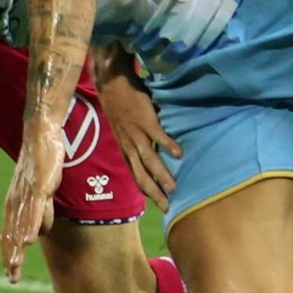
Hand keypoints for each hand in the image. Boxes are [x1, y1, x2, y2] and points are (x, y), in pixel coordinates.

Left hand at [0, 122, 63, 282]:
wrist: (39, 136)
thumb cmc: (39, 165)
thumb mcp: (39, 194)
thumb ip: (39, 214)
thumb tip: (39, 233)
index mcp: (13, 205)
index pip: (8, 235)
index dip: (9, 255)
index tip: (10, 275)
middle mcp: (15, 202)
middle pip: (12, 234)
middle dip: (12, 257)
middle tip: (12, 278)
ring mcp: (26, 194)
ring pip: (21, 224)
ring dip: (19, 246)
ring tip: (16, 264)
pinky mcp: (38, 185)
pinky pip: (34, 209)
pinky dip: (32, 225)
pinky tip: (31, 238)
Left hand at [96, 70, 179, 212]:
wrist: (113, 86)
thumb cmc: (121, 108)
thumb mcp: (124, 131)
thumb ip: (135, 144)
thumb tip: (150, 153)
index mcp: (124, 149)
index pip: (135, 174)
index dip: (145, 189)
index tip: (156, 203)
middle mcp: (129, 146)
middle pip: (142, 174)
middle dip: (154, 192)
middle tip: (166, 206)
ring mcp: (137, 134)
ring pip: (149, 159)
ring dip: (161, 175)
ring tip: (173, 188)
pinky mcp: (146, 120)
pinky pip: (158, 136)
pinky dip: (167, 145)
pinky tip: (179, 154)